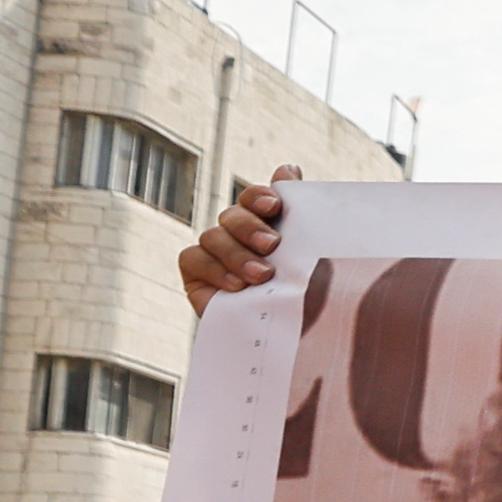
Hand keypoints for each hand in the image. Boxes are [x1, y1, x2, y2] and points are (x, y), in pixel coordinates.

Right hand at [180, 167, 299, 311]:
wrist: (288, 334)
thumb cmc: (303, 290)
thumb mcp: (308, 254)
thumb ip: (301, 214)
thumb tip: (289, 167)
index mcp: (266, 221)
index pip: (256, 196)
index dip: (261, 196)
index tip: (275, 205)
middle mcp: (237, 231)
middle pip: (233, 214)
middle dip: (250, 227)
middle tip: (272, 245)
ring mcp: (214, 251)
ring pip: (213, 235)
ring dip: (237, 254)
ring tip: (262, 275)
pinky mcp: (196, 272)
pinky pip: (194, 259)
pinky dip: (216, 269)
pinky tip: (237, 285)